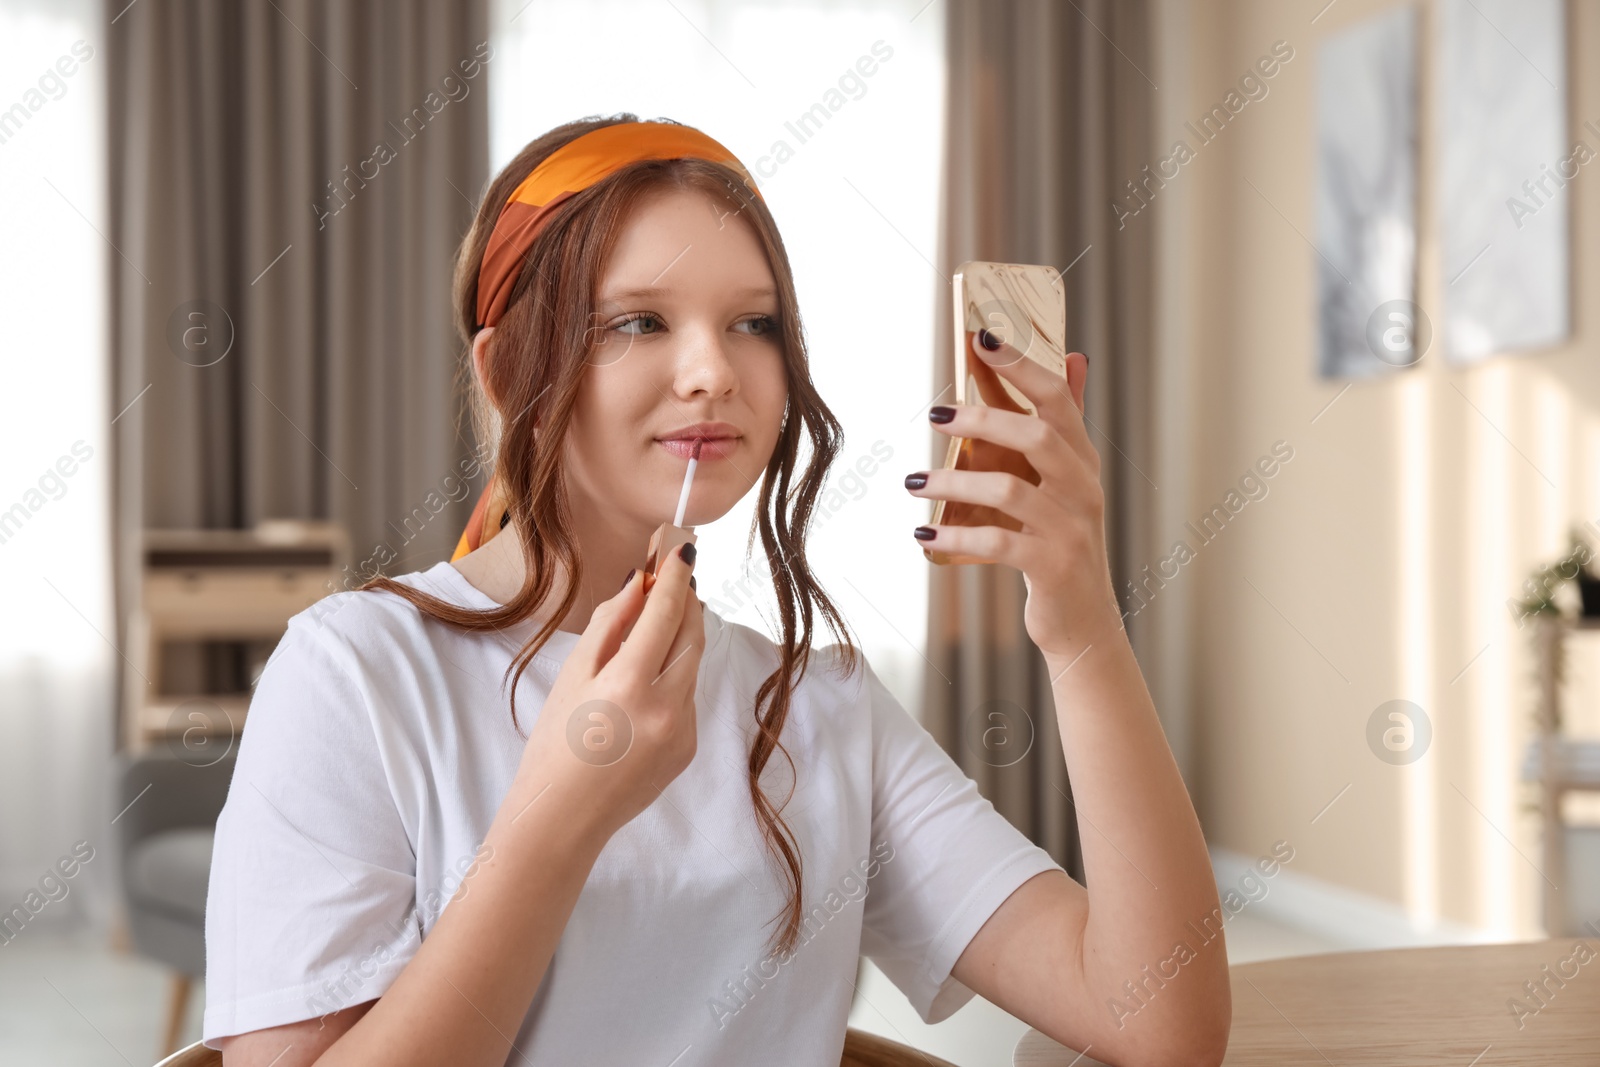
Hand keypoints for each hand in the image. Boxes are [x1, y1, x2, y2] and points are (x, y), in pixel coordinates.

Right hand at [512, 542, 704, 839]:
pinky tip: (645, 685)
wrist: (563, 817)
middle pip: (692, 634)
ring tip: (659, 622)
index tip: (682, 547)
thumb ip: (610, 625)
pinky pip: (688, 697)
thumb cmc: (554, 745)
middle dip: (687, 602)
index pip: (665, 613)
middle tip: (675, 577)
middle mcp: (665, 706)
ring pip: (693, 665)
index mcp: (629, 684)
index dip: (675, 575)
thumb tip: (640, 583)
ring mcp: (683, 730)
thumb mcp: (572, 676)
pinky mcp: (689, 748)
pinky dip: (673, 679)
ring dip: (681, 638)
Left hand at [906, 331, 1119, 659]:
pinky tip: (924, 535)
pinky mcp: (1052, 564)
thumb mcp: (1068, 479)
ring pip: (1010, 489)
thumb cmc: (1062, 538)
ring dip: (953, 484)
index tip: (982, 335)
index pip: (1058, 398)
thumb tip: (1075, 356)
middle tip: (935, 414)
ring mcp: (1070, 527)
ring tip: (912, 484)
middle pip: (1037, 435)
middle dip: (983, 418)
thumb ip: (1066, 422)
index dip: (1022, 364)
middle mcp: (1083, 487)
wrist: (1083, 616)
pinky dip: (957, 537)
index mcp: (1081, 459)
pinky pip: (999, 542)